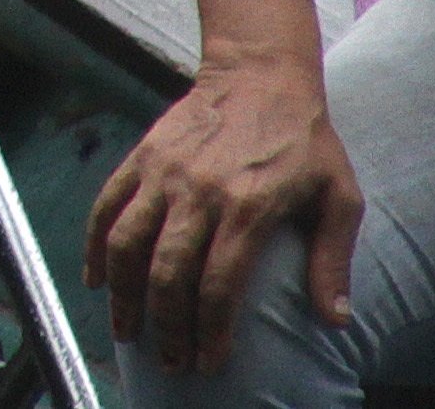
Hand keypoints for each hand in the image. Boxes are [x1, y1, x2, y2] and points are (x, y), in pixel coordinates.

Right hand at [82, 54, 360, 372]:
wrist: (260, 72)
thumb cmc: (306, 140)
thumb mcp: (339, 196)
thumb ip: (331, 259)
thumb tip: (335, 321)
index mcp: (248, 207)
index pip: (218, 284)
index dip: (210, 330)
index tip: (208, 361)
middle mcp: (199, 192)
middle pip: (168, 273)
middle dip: (165, 326)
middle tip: (169, 362)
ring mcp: (164, 173)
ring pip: (127, 243)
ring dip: (123, 294)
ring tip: (126, 331)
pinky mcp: (143, 157)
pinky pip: (107, 206)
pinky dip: (95, 246)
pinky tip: (95, 280)